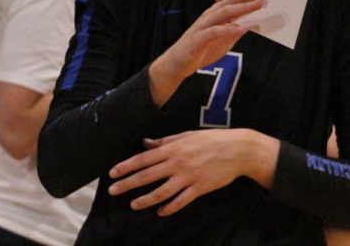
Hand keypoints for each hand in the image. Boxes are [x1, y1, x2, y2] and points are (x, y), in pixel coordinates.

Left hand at [107, 129, 276, 215]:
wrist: (237, 150)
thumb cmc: (210, 140)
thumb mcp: (185, 136)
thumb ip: (164, 141)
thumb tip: (146, 143)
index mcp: (172, 149)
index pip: (143, 159)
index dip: (126, 166)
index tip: (113, 173)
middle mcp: (176, 163)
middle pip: (147, 176)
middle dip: (128, 184)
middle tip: (113, 190)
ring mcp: (188, 177)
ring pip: (162, 192)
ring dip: (145, 199)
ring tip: (133, 204)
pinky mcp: (199, 188)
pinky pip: (181, 201)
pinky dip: (170, 208)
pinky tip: (161, 212)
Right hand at [149, 0, 270, 105]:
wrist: (178, 62)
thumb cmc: (201, 49)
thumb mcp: (224, 40)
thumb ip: (236, 30)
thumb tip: (253, 23)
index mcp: (217, 15)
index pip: (236, 0)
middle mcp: (210, 16)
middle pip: (232, 1)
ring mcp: (204, 26)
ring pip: (224, 13)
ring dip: (242, 8)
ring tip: (259, 4)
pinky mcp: (198, 39)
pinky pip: (215, 32)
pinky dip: (228, 30)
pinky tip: (242, 29)